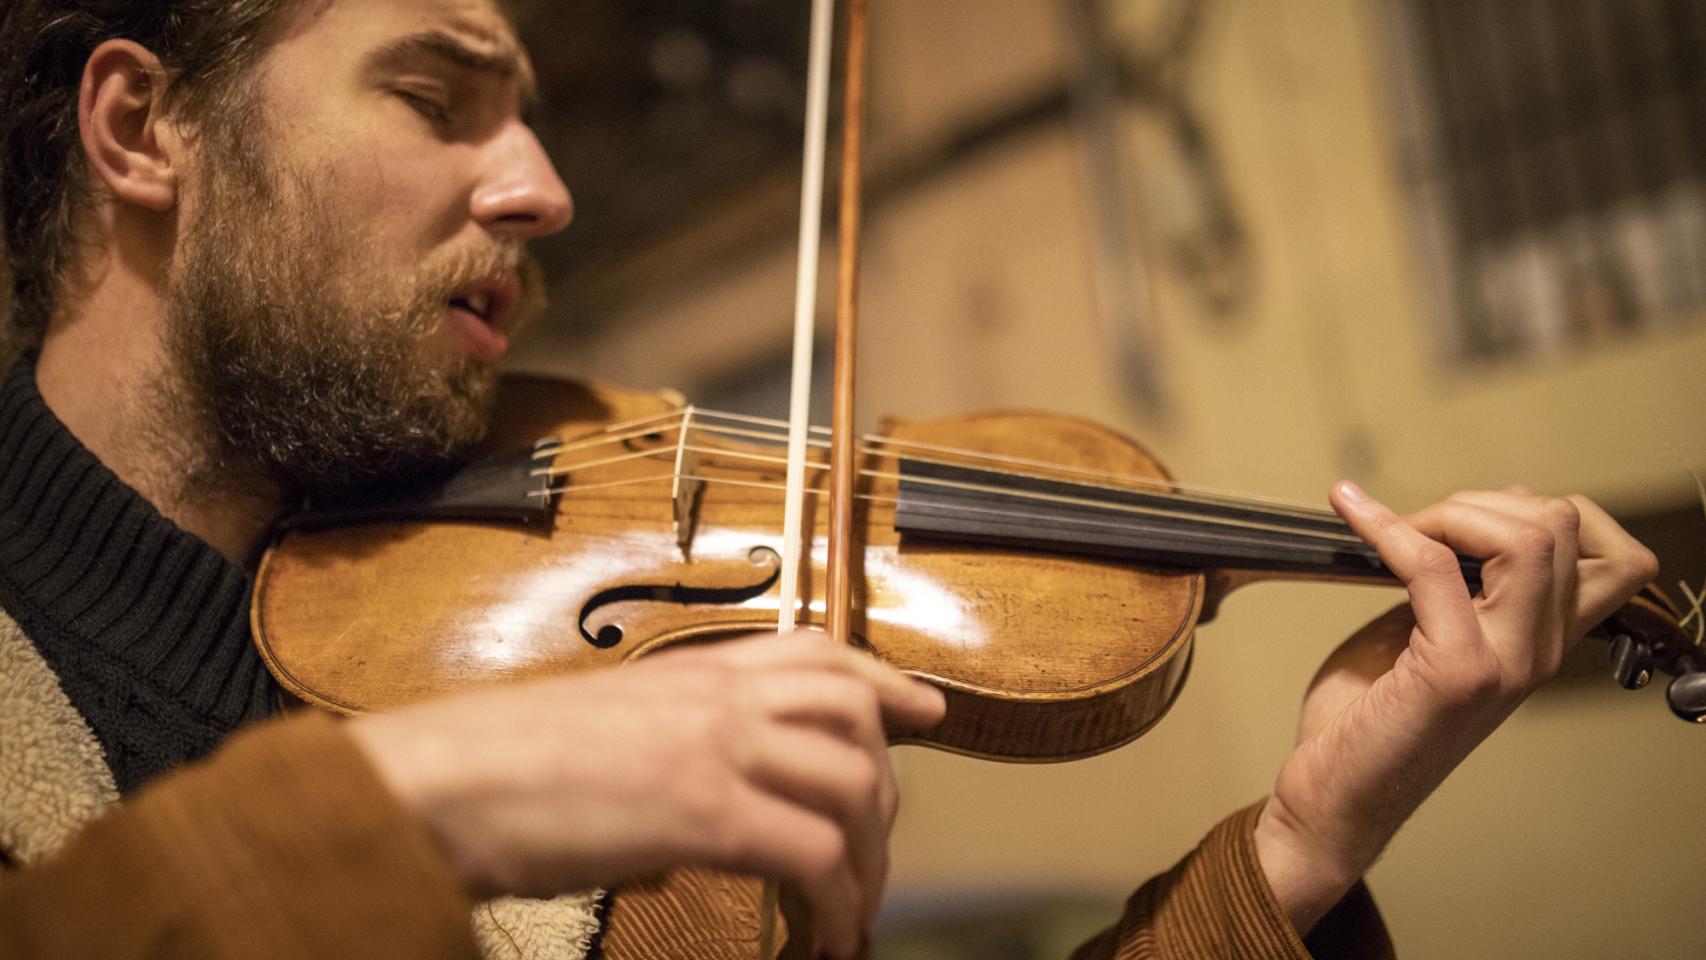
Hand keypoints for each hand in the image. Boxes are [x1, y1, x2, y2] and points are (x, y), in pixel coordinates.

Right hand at [346, 631, 946, 958]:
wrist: (441, 782)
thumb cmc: (497, 767)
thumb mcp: (600, 739)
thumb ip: (662, 761)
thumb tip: (686, 835)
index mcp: (692, 671)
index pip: (816, 652)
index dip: (883, 681)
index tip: (925, 709)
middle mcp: (718, 696)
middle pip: (854, 718)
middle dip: (887, 788)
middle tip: (878, 852)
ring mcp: (718, 747)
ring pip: (853, 784)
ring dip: (869, 859)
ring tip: (849, 913)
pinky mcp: (707, 812)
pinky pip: (815, 855)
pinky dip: (837, 905)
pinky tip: (822, 940)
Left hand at [1253, 483, 1656, 933]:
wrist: (1338, 795)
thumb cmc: (1371, 718)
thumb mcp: (1427, 633)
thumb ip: (1455, 585)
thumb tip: (1452, 519)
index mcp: (1544, 641)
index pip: (1617, 557)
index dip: (1550, 512)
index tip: (1472, 520)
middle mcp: (1540, 652)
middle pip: (1563, 527)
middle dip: (1486, 501)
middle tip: (1421, 527)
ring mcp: (1505, 661)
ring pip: (1525, 539)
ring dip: (1451, 511)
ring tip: (1396, 531)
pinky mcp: (1456, 670)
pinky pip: (1432, 563)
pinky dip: (1387, 526)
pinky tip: (1353, 516)